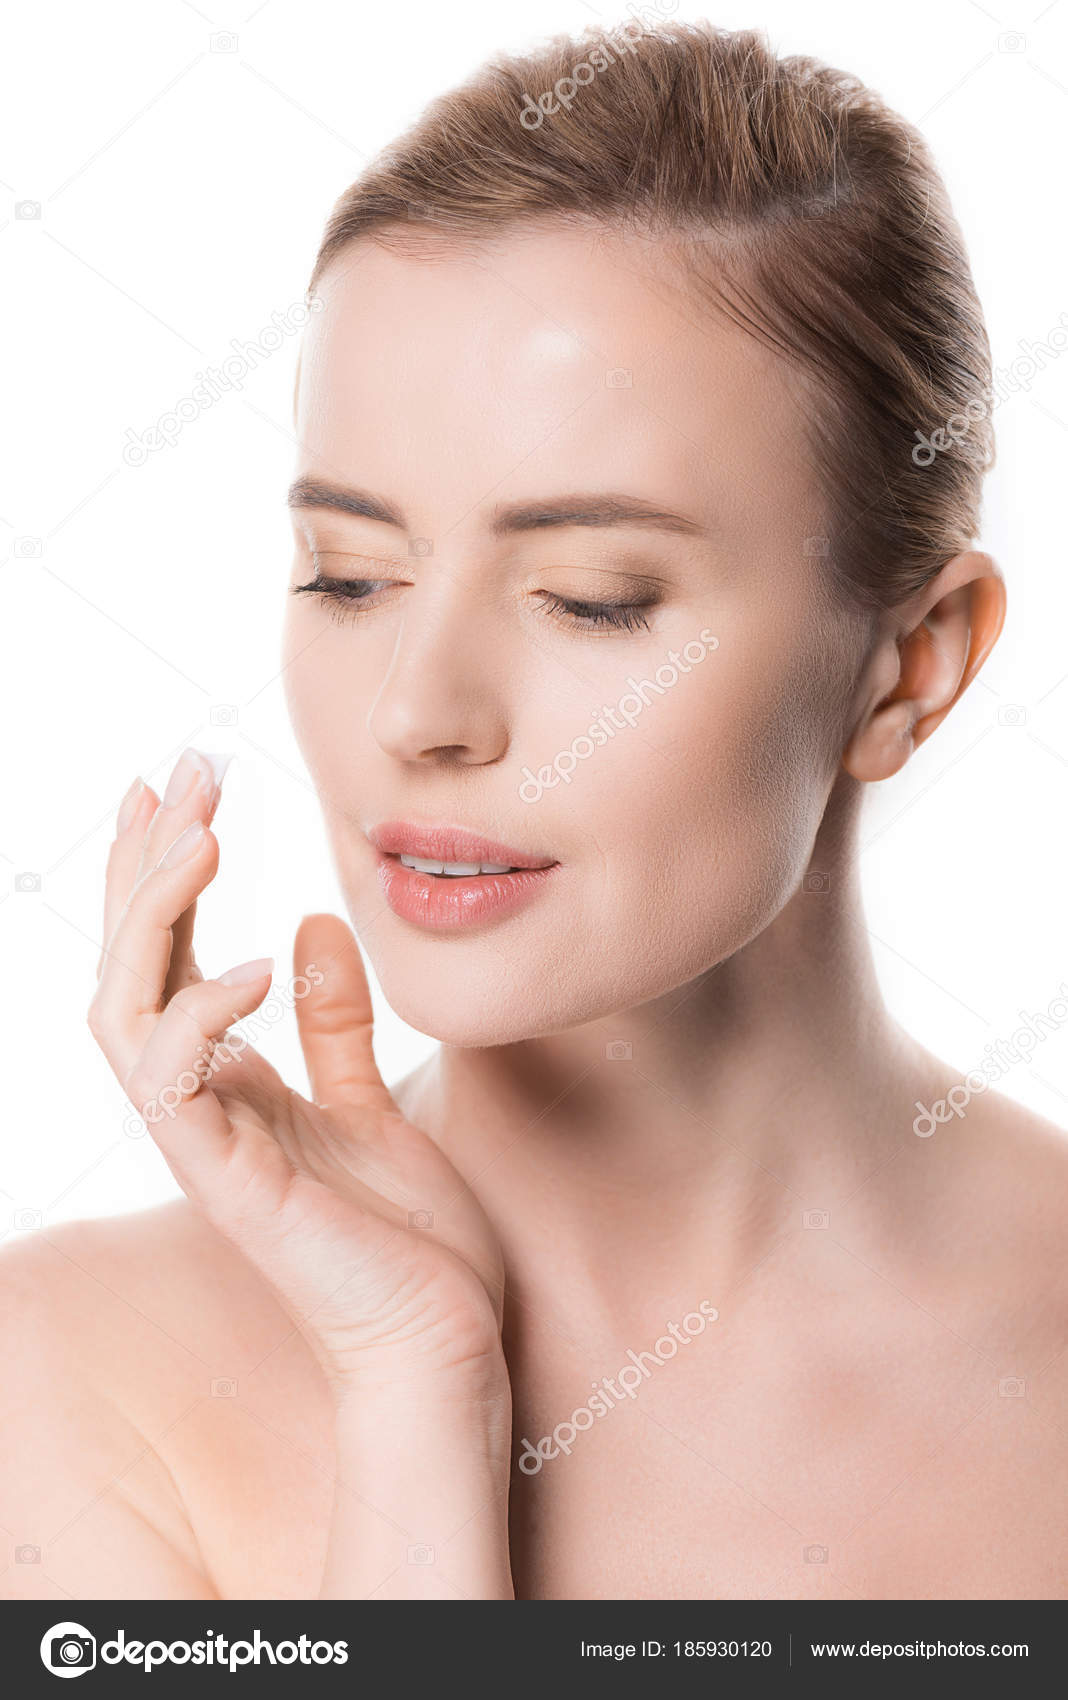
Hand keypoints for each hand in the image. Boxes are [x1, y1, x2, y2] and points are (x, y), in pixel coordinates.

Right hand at [88, 750, 507, 1404]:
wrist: (441, 1346)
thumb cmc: (408, 1241)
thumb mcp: (373, 1102)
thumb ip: (333, 1023)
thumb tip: (307, 924)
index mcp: (227, 1085)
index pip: (167, 956)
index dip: (161, 871)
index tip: (182, 785)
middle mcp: (200, 1107)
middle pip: (129, 966)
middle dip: (146, 864)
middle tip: (183, 773)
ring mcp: (206, 1147)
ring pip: (123, 1013)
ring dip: (151, 917)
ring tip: (200, 836)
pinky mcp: (231, 1186)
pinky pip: (174, 1087)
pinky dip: (199, 1017)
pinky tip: (250, 964)